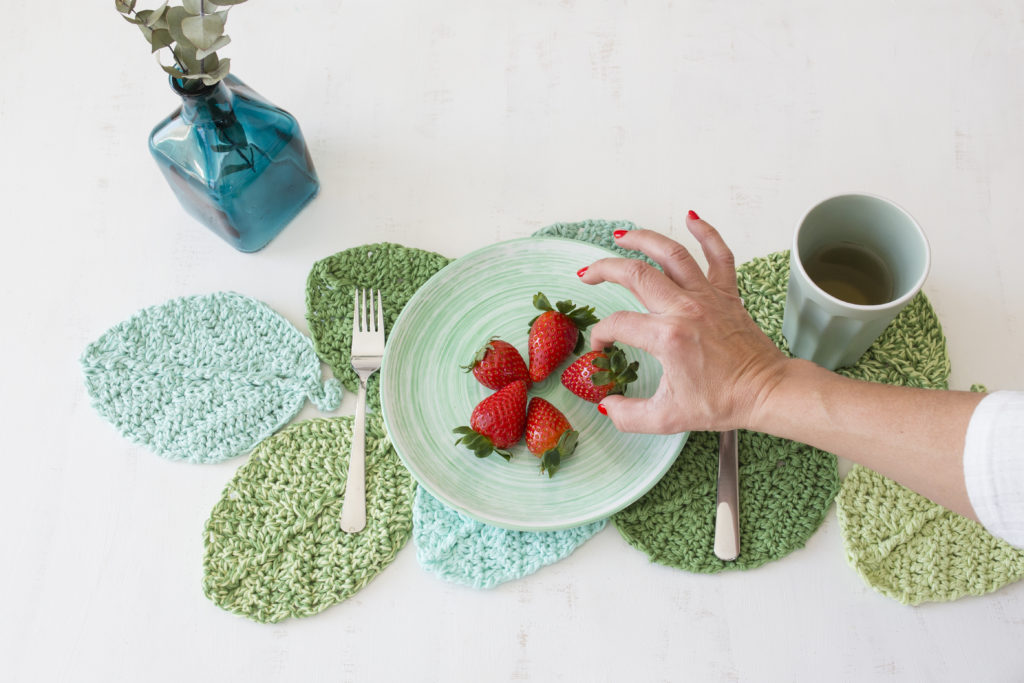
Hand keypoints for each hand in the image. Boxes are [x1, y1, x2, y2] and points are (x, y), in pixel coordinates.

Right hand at [579, 216, 788, 432]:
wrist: (765, 392)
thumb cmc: (722, 403)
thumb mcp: (667, 418)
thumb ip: (628, 416)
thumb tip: (605, 406)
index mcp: (667, 337)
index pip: (618, 324)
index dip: (601, 335)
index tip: (602, 347)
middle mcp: (685, 309)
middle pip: (636, 274)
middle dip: (605, 270)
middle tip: (588, 275)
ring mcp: (708, 297)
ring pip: (672, 254)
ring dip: (643, 240)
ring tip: (621, 236)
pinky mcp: (727, 294)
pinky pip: (719, 255)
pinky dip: (707, 233)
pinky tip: (692, 219)